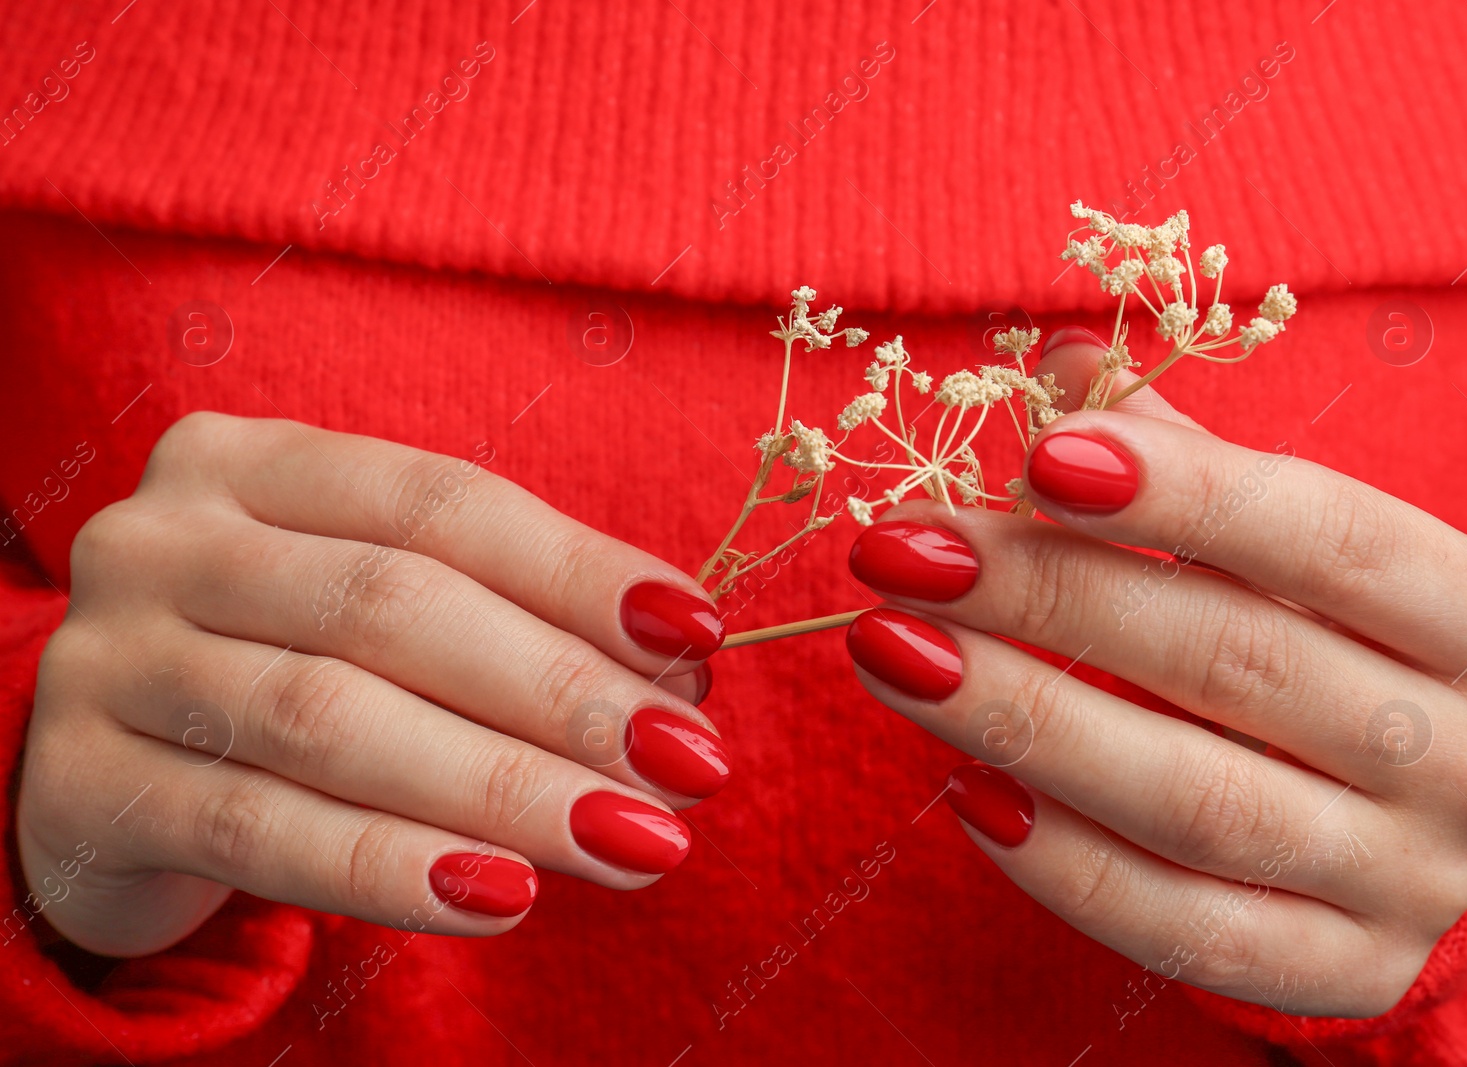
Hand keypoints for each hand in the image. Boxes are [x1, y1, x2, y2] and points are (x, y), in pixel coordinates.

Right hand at [20, 413, 730, 956]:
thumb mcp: (383, 617)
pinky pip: (262, 830)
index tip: (699, 636)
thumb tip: (678, 672)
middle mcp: (164, 539)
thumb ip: (509, 621)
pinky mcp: (79, 788)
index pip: (442, 502)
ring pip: (333, 721)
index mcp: (252, 463)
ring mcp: (107, 658)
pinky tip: (502, 896)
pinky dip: (393, 868)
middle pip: (394, 606)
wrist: (112, 772)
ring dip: (504, 787)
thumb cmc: (286, 668)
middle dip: (560, 690)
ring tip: (630, 840)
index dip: (579, 570)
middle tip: (686, 763)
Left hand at [841, 337, 1466, 1015]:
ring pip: (1195, 801)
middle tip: (905, 553)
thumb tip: (1065, 373)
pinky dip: (1063, 863)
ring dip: (1023, 720)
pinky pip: (1182, 928)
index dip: (1184, 495)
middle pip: (1239, 664)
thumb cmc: (1346, 647)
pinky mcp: (1347, 973)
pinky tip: (965, 790)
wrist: (1423, 817)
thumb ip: (1194, 465)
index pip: (1330, 538)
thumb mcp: (1311, 550)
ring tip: (891, 653)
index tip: (1039, 456)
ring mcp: (1416, 882)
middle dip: (1050, 597)